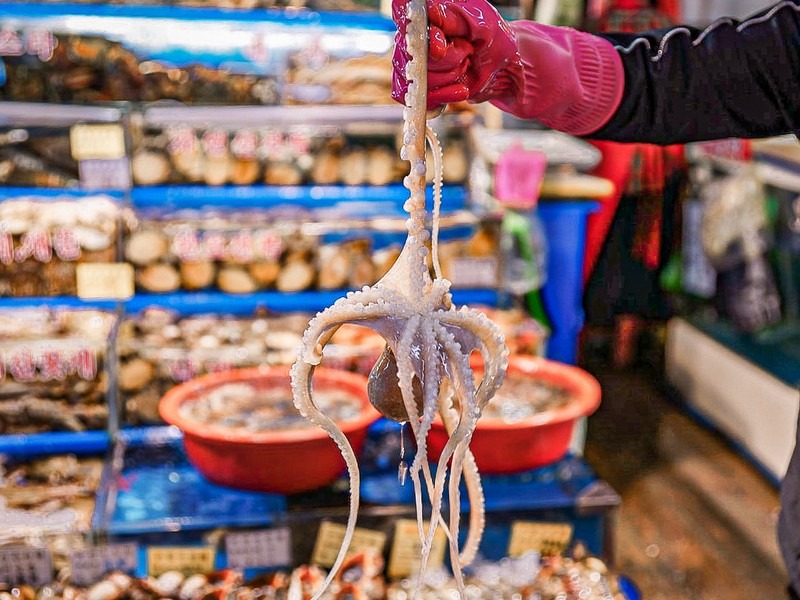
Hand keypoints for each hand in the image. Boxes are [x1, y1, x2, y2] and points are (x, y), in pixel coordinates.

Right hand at [391, 0, 521, 109]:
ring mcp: (414, 63)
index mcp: (426, 12)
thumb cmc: (493, 38)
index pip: (404, 14)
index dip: (418, 32)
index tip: (440, 48)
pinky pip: (418, 98)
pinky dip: (442, 96)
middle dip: (447, 59)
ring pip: (417, 78)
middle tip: (467, 50)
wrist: (502, 66)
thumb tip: (430, 13)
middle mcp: (414, 36)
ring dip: (449, 76)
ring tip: (465, 65)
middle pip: (413, 54)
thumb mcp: (479, 21)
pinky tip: (460, 90)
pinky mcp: (419, 86)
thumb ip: (452, 18)